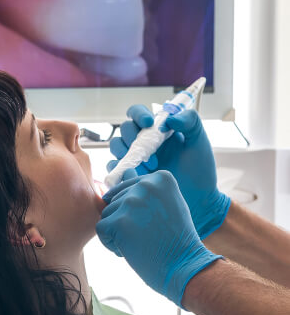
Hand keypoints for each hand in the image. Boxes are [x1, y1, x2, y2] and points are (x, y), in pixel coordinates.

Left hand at [96, 171, 221, 305]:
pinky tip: (131, 249)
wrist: (184, 266)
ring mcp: (131, 202)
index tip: (156, 224)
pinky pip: (101, 229)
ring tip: (142, 242)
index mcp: (160, 177)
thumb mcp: (167, 204)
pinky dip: (111, 243)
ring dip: (119, 233)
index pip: (129, 189)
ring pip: (107, 215)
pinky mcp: (118, 221)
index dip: (137, 212)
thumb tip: (123, 174)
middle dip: (126, 221)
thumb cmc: (176, 239)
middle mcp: (145, 185)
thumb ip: (146, 190)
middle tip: (150, 235)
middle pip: (116, 201)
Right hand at [108, 106, 229, 239]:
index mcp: (157, 129)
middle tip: (152, 155)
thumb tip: (169, 118)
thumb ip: (190, 121)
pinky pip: (113, 168)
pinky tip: (135, 176)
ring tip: (148, 168)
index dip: (139, 114)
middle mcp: (143, 142)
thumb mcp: (199, 141)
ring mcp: (134, 159)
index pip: (138, 113)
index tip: (149, 123)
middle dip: (133, 137)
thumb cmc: (200, 170)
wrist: (198, 201)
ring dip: (126, 152)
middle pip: (125, 128)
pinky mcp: (128, 176)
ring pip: (116, 146)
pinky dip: (119, 169)